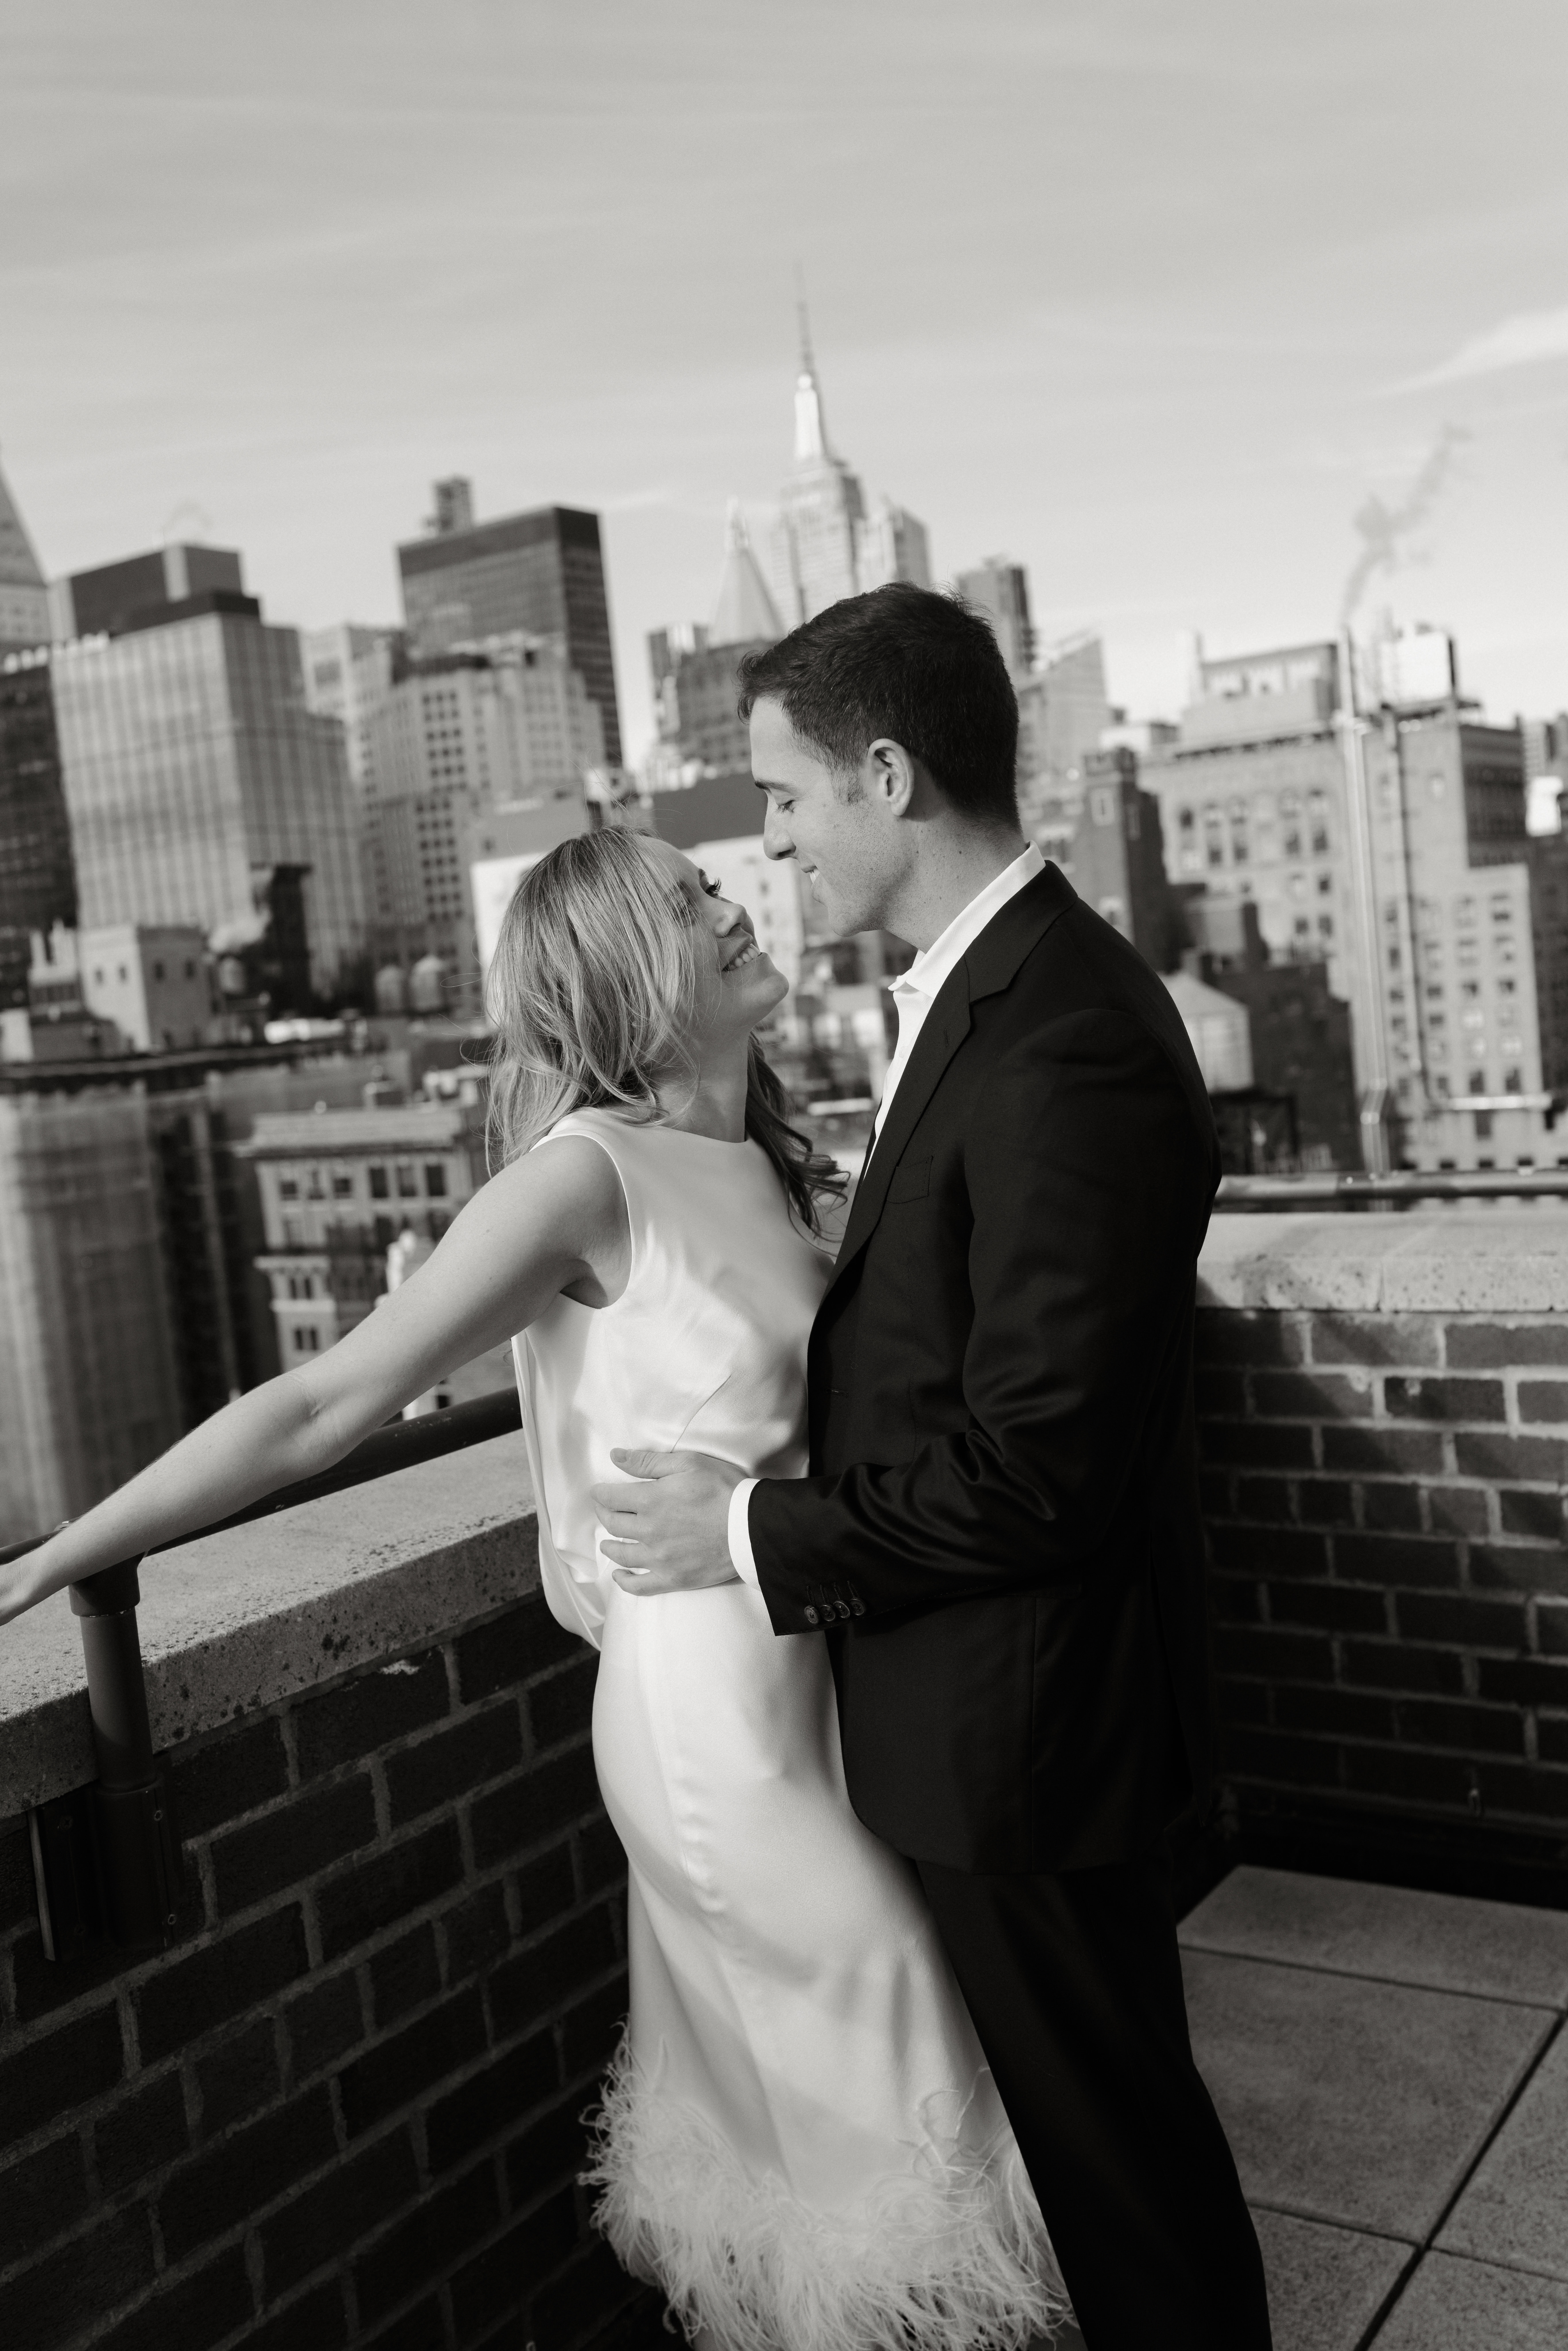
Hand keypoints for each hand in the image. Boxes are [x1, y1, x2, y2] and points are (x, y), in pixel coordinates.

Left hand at [592, 1449, 743, 1594]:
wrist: (751, 1527)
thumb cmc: (723, 1490)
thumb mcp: (688, 1463)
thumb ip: (648, 1462)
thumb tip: (615, 1456)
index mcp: (650, 1500)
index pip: (611, 1498)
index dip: (601, 1493)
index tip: (599, 1491)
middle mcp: (648, 1531)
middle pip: (613, 1524)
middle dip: (604, 1514)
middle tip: (604, 1510)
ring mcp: (659, 1558)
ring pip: (621, 1554)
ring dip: (609, 1546)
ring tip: (607, 1541)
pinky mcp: (673, 1578)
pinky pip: (640, 1585)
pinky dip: (624, 1582)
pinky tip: (618, 1576)